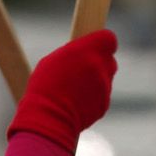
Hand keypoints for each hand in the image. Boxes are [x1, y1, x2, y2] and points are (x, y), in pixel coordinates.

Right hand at [7, 30, 118, 151]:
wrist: (50, 117)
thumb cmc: (46, 85)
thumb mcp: (55, 58)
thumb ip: (76, 53)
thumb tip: (84, 54)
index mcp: (90, 50)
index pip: (109, 38)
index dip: (100, 42)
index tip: (92, 45)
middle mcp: (102, 67)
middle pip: (109, 60)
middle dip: (98, 62)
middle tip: (81, 68)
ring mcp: (105, 87)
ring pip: (105, 79)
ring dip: (94, 81)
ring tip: (73, 88)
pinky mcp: (104, 105)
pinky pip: (101, 96)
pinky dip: (92, 97)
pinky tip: (75, 102)